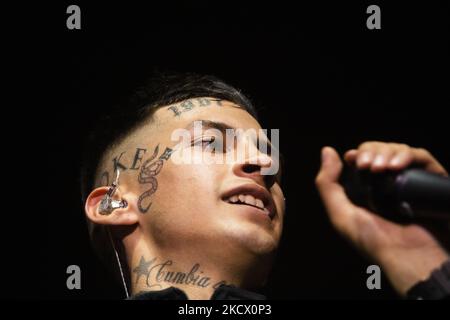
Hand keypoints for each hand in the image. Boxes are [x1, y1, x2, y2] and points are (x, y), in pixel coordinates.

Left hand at [315, 142, 448, 295]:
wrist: (410, 258)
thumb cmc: (374, 241)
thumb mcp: (342, 214)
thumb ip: (328, 184)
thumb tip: (327, 150)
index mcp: (368, 188)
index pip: (365, 156)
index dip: (360, 152)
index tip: (353, 158)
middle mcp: (390, 182)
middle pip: (381, 150)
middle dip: (373, 151)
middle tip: (369, 166)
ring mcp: (411, 181)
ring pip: (400, 150)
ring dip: (389, 152)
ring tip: (384, 168)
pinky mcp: (431, 182)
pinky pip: (422, 158)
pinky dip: (409, 155)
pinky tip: (398, 166)